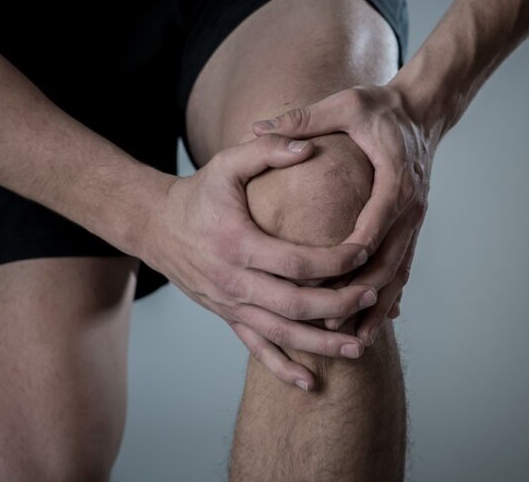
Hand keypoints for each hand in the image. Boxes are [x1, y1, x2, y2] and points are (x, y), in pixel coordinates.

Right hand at [141, 134, 377, 389]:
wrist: (155, 227)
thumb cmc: (197, 194)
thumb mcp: (226, 163)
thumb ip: (267, 150)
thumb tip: (310, 145)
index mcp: (238, 245)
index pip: (297, 262)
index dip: (335, 260)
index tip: (365, 251)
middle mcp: (234, 282)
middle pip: (295, 305)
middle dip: (339, 304)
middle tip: (373, 295)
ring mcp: (230, 305)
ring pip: (281, 334)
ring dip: (321, 345)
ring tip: (359, 349)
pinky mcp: (228, 317)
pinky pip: (256, 348)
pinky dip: (282, 368)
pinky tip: (310, 383)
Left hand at [251, 84, 437, 345]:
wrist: (424, 110)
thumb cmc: (382, 108)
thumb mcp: (345, 105)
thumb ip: (304, 119)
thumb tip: (258, 127)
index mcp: (394, 181)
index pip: (371, 228)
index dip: (347, 258)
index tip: (321, 282)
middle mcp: (409, 207)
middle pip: (387, 262)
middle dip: (360, 295)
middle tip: (330, 322)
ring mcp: (414, 220)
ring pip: (398, 272)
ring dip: (378, 306)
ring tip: (356, 338)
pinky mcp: (411, 226)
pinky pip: (402, 267)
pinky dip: (389, 295)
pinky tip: (375, 319)